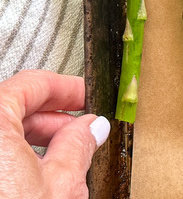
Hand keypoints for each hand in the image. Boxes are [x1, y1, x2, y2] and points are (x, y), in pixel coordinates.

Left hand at [0, 70, 109, 198]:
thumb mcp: (61, 182)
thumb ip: (79, 145)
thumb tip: (92, 128)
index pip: (32, 83)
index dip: (67, 88)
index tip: (85, 95)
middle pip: (14, 106)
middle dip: (54, 117)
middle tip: (82, 127)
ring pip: (3, 131)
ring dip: (36, 138)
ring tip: (65, 155)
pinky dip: (14, 155)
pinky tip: (36, 173)